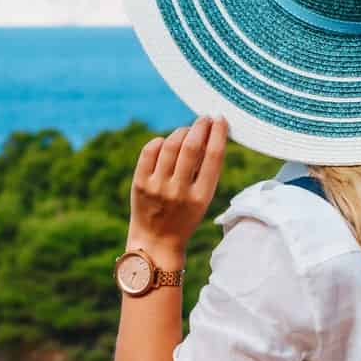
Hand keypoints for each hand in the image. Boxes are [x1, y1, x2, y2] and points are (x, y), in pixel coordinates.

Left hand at [128, 115, 227, 268]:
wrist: (156, 241)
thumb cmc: (184, 216)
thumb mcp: (202, 199)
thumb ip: (205, 171)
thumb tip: (210, 134)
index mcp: (201, 197)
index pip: (213, 156)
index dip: (218, 133)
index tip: (220, 119)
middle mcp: (178, 191)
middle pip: (191, 147)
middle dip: (200, 126)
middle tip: (205, 118)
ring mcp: (157, 187)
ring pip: (170, 145)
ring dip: (181, 131)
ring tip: (187, 131)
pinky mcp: (140, 184)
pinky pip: (149, 151)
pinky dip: (160, 141)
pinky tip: (166, 143)